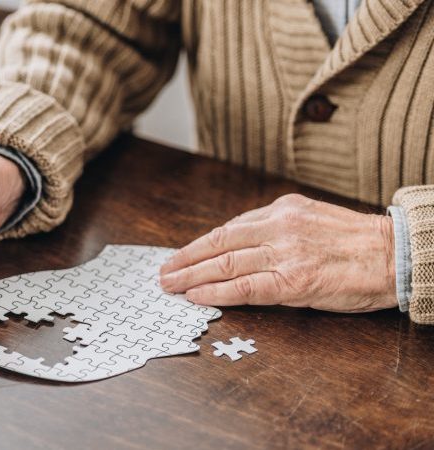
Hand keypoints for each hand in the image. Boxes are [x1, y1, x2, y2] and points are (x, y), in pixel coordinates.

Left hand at [159, 194, 396, 312]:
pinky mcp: (293, 281)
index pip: (228, 228)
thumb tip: (239, 243)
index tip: (180, 254)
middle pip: (218, 244)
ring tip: (170, 285)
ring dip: (191, 276)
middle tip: (163, 272)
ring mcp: (284, 253)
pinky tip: (197, 296)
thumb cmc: (355, 241)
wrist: (395, 255)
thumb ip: (276, 227)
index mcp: (282, 209)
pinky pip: (245, 288)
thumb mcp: (311, 218)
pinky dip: (216, 292)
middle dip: (185, 259)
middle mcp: (278, 227)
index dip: (199, 244)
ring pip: (225, 264)